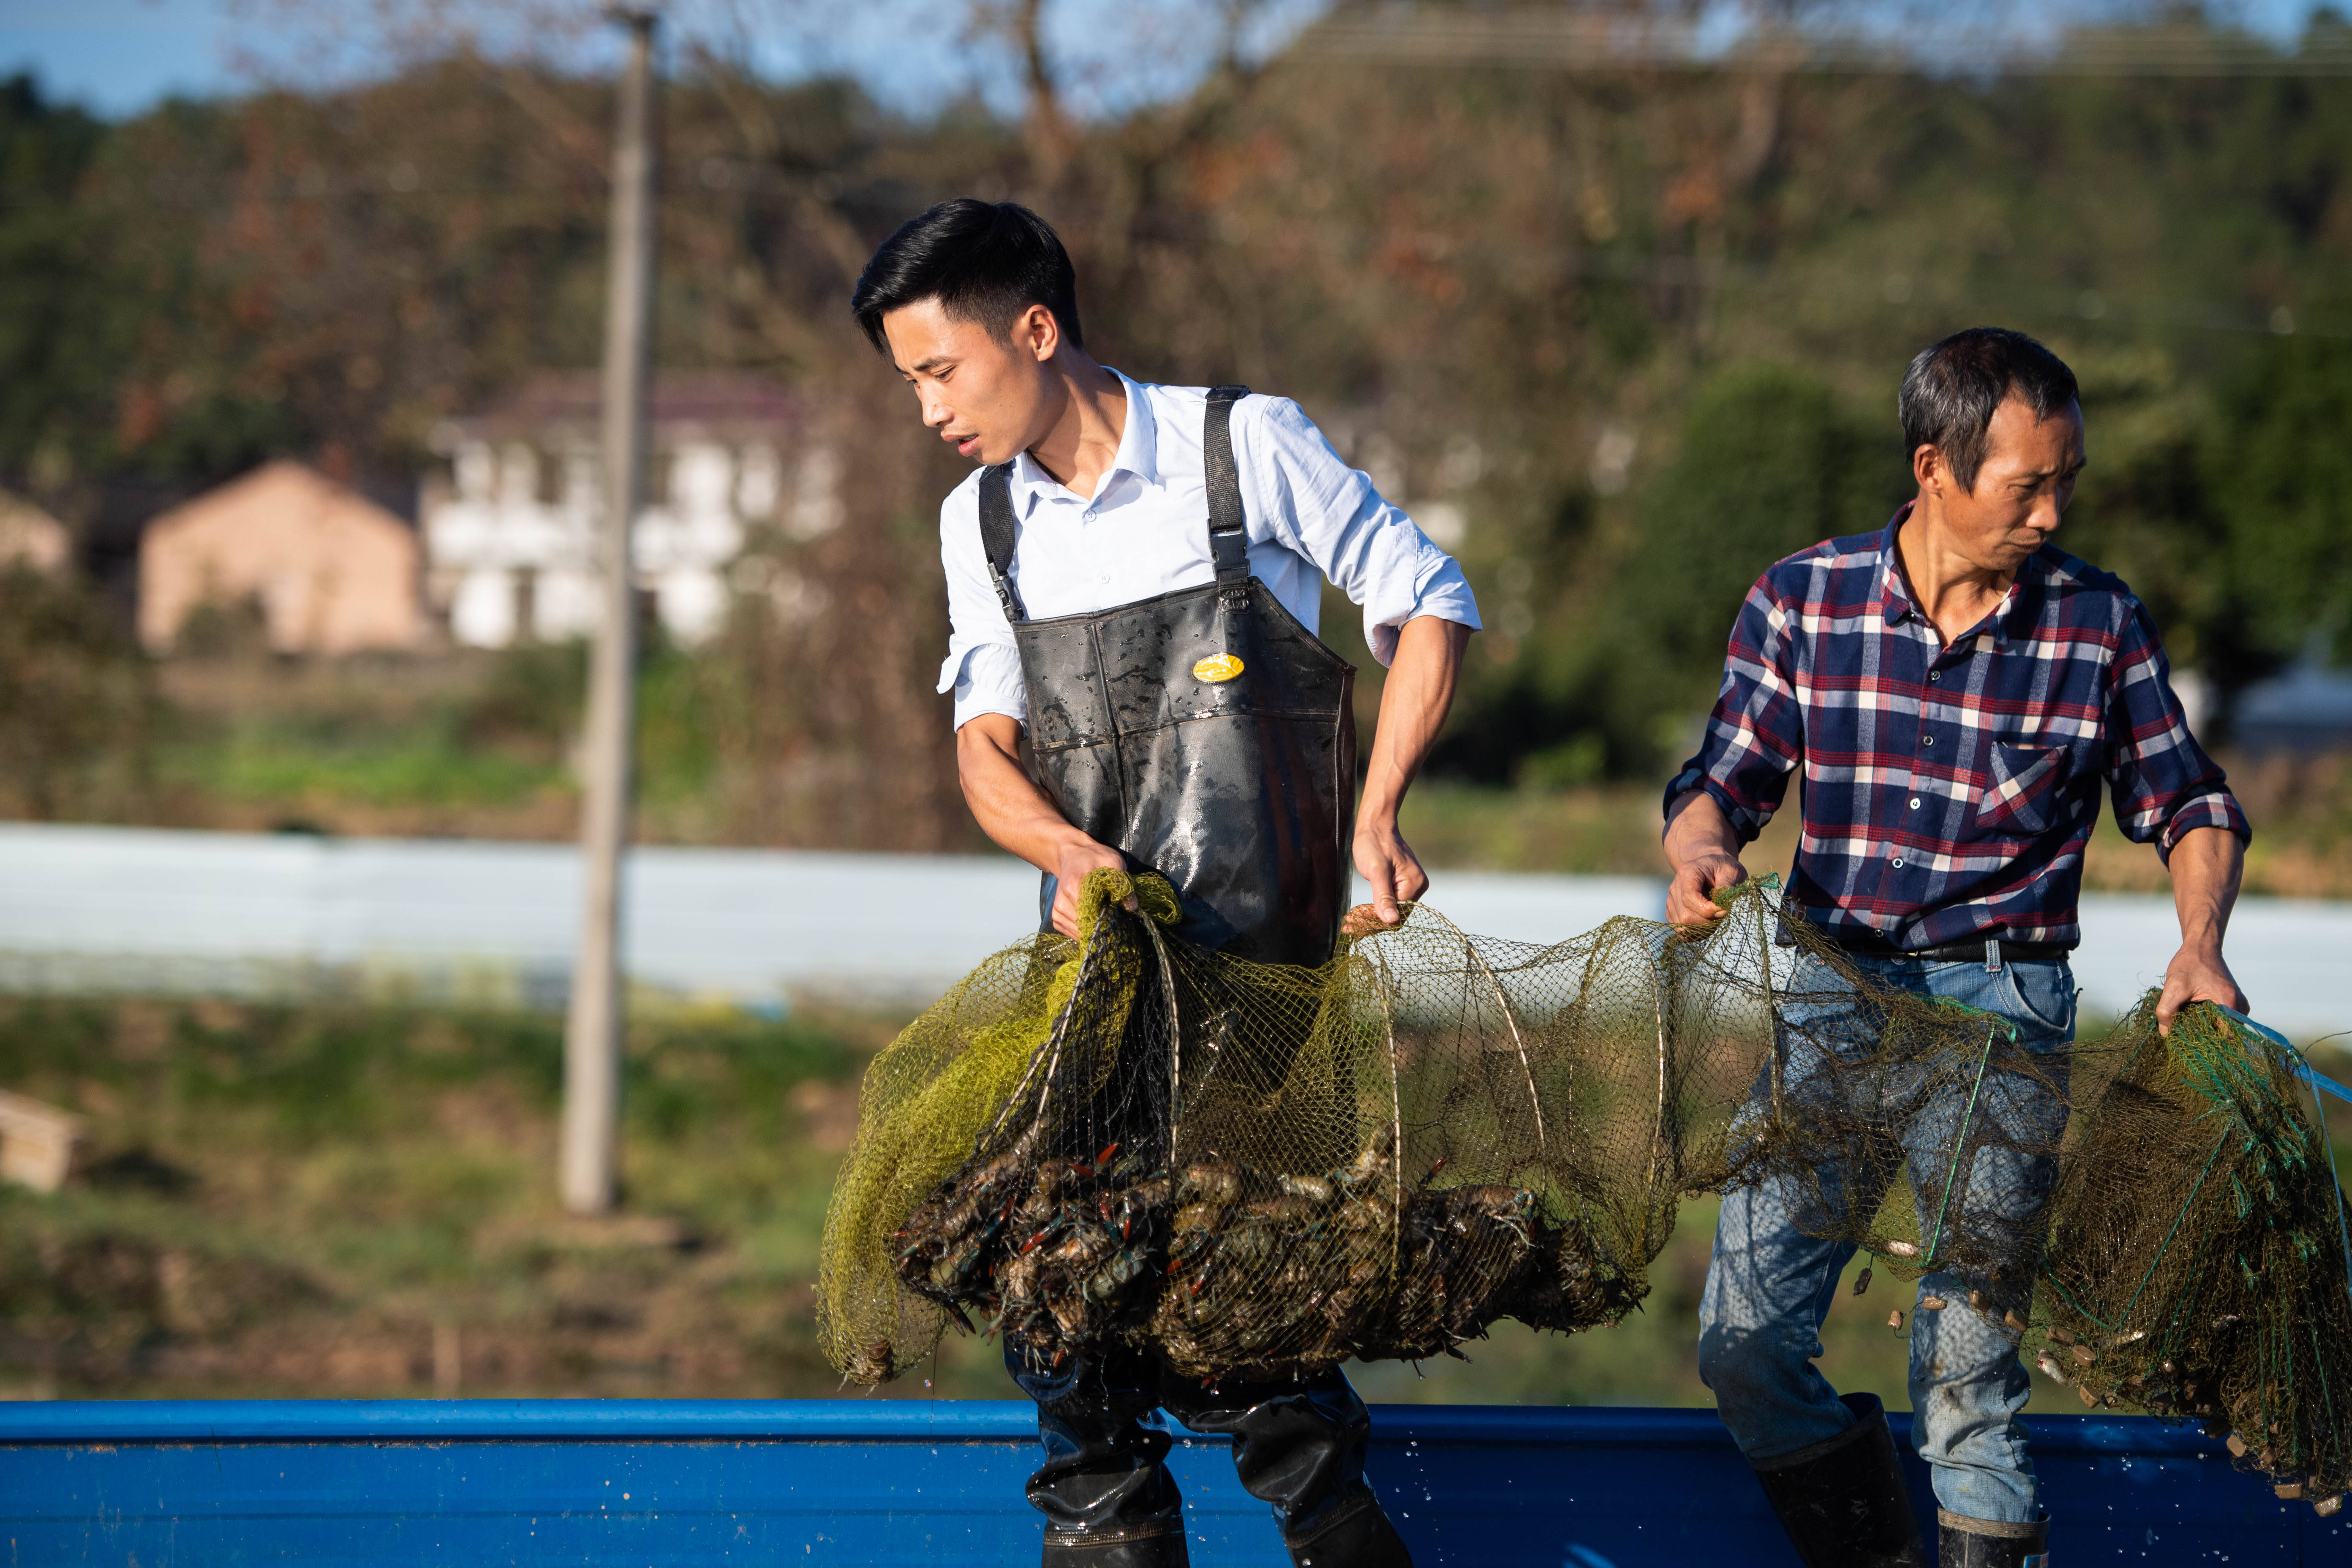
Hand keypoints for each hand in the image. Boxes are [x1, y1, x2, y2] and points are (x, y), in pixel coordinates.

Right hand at [1049, 837, 1130, 940]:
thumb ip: (1122, 884)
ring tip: (1101, 913)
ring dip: (1093, 929)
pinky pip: (1073, 933)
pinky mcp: (1057, 917)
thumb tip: (1131, 908)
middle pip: (1086, 928)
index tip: (1118, 915)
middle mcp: (1061, 903)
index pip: (1092, 916)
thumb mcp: (1113, 862)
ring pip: (1080, 934)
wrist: (1073, 854)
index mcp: (1074, 888)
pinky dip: (1085, 929)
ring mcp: (1057, 912)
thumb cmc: (1094, 858)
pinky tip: (1091, 916)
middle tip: (1112, 916)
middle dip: (1102, 926)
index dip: (1108, 919)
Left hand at [1348, 816, 1429, 935]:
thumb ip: (1383, 896)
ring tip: (1349, 920)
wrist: (1374, 824)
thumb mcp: (1376, 870)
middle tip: (1348, 924)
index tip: (1354, 925)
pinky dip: (1373, 908)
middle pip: (1394, 915)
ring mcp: (1409, 886)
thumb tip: (1391, 921)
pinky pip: (1388, 902)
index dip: (1376, 922)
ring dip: (1370, 917)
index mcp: (1415, 884)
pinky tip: (1358, 912)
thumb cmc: (1374, 842)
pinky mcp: (1399, 884)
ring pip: (1389, 911)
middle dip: (1370, 921)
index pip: (1397, 915)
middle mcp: (1416, 887)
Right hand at [1666, 851, 1747, 926]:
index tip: (1724, 910)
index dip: (1707, 910)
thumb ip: (1726, 887)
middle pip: (1685, 916)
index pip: (1689, 898)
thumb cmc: (1723, 869)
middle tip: (1721, 913)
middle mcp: (1675, 887)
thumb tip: (1720, 908)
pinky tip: (1707, 921)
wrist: (1711, 867)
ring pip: (1682, 925)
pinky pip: (1681, 930)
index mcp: (1687, 873)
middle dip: (1707, 921)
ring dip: (1702, 927)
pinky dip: (1696, 931)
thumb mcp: (1731, 872)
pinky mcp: (1672, 912)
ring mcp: (1671, 900)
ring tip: (1715, 916)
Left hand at [2156, 942, 2246, 1035]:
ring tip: (2186, 1020)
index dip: (2205, 1043)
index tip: (2187, 1041)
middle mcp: (2240, 1007)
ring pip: (2222, 1027)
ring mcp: (2239, 1005)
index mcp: (2230, 1004)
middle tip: (2182, 1032)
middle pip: (2223, 1034)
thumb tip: (2166, 1034)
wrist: (2201, 946)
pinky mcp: (2233, 1003)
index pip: (2224, 1038)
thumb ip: (2167, 1011)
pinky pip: (2222, 1019)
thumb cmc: (2190, 964)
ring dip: (2204, 1027)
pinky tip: (2193, 1013)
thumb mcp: (2174, 987)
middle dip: (2202, 1036)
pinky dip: (2208, 1020)